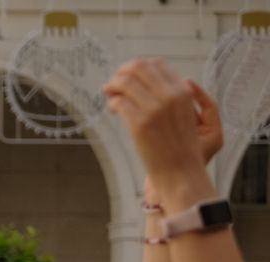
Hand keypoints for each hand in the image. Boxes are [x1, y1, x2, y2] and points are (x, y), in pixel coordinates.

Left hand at [107, 60, 222, 204]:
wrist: (180, 168)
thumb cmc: (178, 142)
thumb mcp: (183, 110)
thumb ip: (169, 93)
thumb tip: (147, 79)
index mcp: (182, 90)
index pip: (156, 63)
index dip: (138, 66)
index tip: (128, 75)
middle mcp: (169, 96)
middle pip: (139, 68)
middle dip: (121, 72)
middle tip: (112, 83)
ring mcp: (154, 109)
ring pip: (125, 83)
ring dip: (112, 86)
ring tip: (108, 93)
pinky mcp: (140, 124)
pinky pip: (119, 103)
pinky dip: (112, 102)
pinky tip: (112, 108)